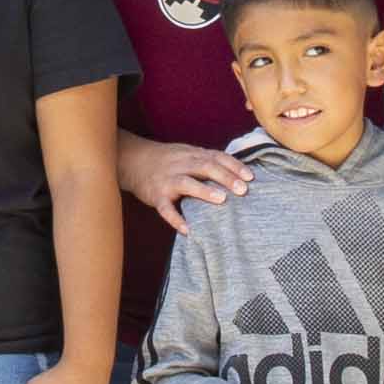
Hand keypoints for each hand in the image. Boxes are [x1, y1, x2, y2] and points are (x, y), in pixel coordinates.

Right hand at [119, 140, 249, 226]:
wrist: (131, 160)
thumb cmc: (166, 160)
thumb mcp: (186, 153)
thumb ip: (207, 161)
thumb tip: (237, 172)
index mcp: (192, 154)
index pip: (216, 157)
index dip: (234, 166)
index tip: (251, 177)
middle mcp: (181, 165)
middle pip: (205, 167)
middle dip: (225, 177)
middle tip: (243, 189)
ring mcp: (167, 180)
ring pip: (186, 183)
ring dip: (204, 191)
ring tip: (222, 199)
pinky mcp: (155, 196)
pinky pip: (165, 208)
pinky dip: (176, 219)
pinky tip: (188, 230)